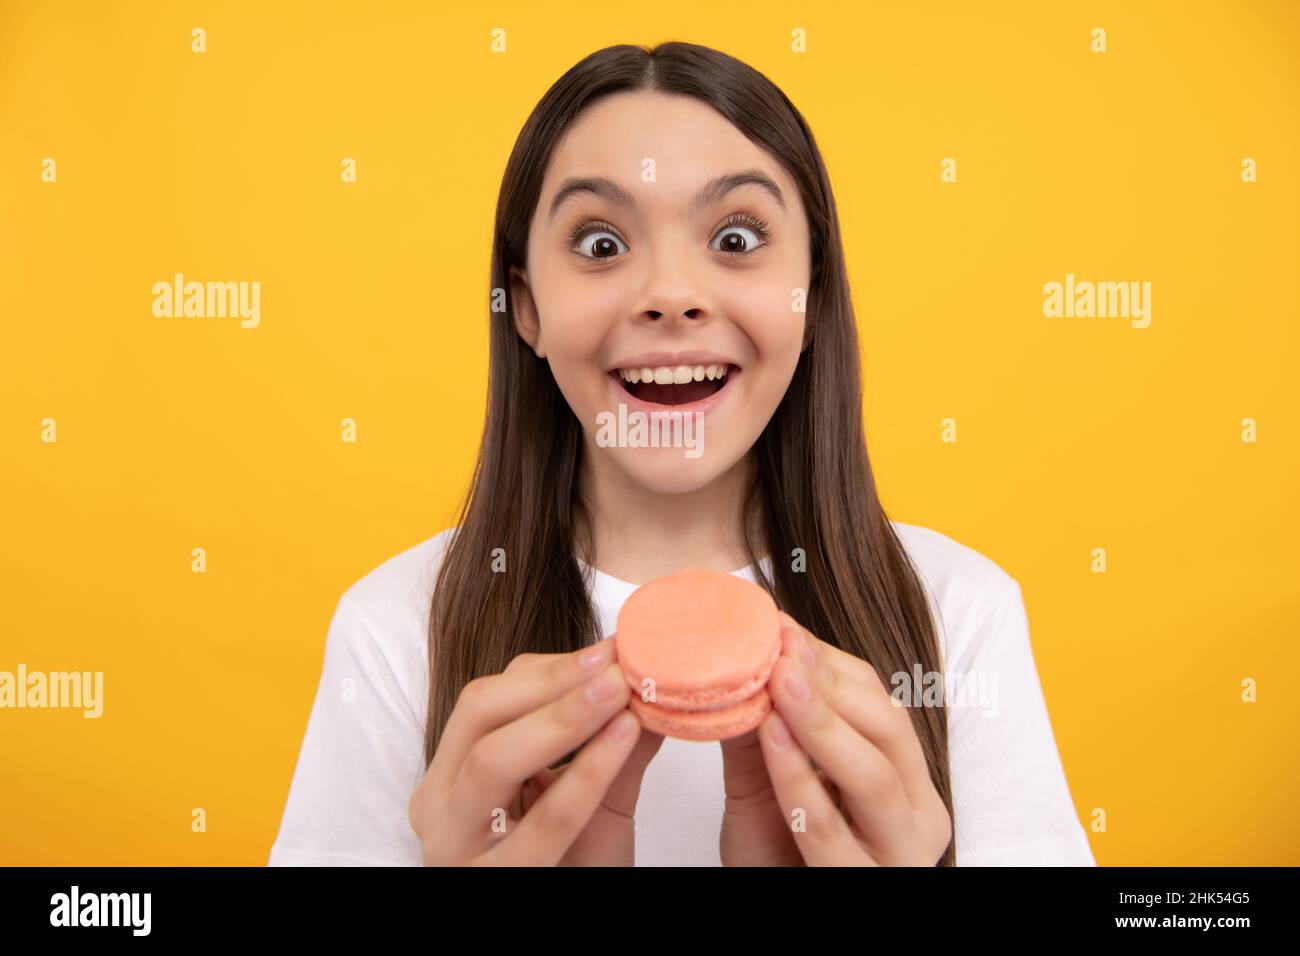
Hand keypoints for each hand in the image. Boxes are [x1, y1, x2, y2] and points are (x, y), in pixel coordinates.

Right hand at [408, 638, 662, 864]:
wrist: (576, 937)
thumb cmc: (571, 869)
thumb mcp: (588, 799)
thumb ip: (612, 740)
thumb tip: (651, 677)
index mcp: (452, 775)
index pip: (487, 698)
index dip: (551, 666)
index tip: (611, 647)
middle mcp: (440, 806)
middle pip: (479, 712)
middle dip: (553, 681)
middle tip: (615, 663)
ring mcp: (457, 847)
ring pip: (494, 759)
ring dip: (563, 717)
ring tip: (621, 692)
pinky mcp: (491, 883)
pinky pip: (541, 823)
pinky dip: (585, 775)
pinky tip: (625, 741)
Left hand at [720, 613, 951, 865]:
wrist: (774, 912)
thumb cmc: (780, 861)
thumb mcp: (771, 789)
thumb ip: (762, 732)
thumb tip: (741, 658)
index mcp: (906, 781)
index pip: (879, 703)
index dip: (830, 660)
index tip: (780, 624)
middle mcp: (917, 815)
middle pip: (888, 729)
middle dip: (829, 681)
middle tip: (779, 644)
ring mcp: (898, 855)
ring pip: (873, 775)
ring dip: (820, 721)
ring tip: (775, 679)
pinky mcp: (866, 888)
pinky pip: (834, 831)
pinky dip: (800, 779)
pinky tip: (770, 738)